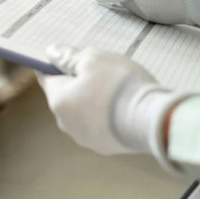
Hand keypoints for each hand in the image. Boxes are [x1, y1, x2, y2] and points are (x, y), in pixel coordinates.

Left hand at [38, 45, 183, 158]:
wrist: (152, 120)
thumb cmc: (120, 86)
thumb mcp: (93, 59)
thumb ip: (69, 56)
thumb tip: (52, 53)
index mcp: (59, 101)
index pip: (47, 77)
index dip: (56, 64)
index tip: (69, 56)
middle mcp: (66, 123)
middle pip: (67, 94)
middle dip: (79, 81)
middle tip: (101, 70)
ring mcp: (86, 138)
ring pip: (83, 110)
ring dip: (94, 98)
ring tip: (117, 88)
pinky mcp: (105, 146)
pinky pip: (100, 124)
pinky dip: (107, 114)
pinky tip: (123, 105)